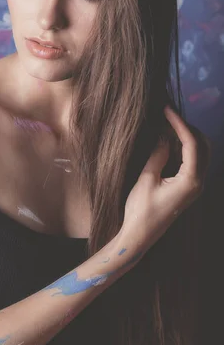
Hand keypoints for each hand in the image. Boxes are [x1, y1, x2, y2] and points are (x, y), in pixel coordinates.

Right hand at [122, 105, 210, 245]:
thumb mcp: (147, 179)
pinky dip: (185, 148)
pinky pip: (195, 161)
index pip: (192, 142)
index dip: (179, 122)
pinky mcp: (190, 187)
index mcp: (191, 180)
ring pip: (202, 152)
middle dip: (187, 127)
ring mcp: (197, 186)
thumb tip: (165, 135)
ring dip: (188, 136)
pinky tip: (170, 141)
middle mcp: (199, 182)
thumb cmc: (140, 210)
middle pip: (203, 144)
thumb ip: (159, 154)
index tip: (166, 109)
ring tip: (167, 126)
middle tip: (167, 116)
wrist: (140, 235)